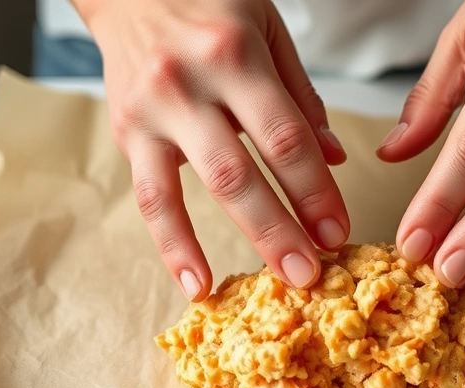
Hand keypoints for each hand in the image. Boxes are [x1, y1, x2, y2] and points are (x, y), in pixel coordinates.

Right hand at [76, 0, 349, 299]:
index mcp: (234, 54)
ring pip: (201, 187)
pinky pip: (150, 199)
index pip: (284, 135)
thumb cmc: (206, 6)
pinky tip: (197, 283)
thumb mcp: (266, 30)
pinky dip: (173, 246)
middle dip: (283, 228)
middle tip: (313, 271)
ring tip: (275, 280)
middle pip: (242, 171)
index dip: (314, 189)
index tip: (338, 229)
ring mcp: (153, 111)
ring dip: (243, 238)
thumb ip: (300, 96)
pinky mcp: (126, 133)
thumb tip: (332, 158)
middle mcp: (189, 83)